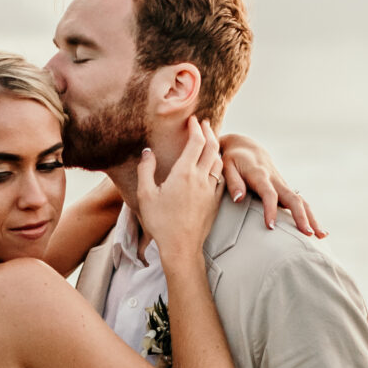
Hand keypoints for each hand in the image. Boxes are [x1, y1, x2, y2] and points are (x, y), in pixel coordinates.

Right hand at [136, 119, 224, 266]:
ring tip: (210, 141)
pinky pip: (222, 177)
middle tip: (204, 124)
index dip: (196, 128)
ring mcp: (211, 190)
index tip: (192, 120)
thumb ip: (146, 170)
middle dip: (209, 132)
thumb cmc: (161, 222)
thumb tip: (147, 152)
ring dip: (216, 148)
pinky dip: (219, 166)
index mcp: (184, 173)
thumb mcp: (145, 195)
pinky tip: (214, 167)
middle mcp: (201, 178)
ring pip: (219, 161)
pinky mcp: (215, 201)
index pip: (196, 141)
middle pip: (212, 147)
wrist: (181, 247)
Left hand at [217, 133, 324, 236]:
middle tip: (307, 234)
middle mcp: (275, 180)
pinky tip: (318, 231)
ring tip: (321, 236)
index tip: (270, 227)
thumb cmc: (234, 160)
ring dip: (312, 218)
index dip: (270, 209)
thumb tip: (239, 199)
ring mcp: (283, 185)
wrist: (247, 148)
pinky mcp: (286, 190)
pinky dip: (310, 216)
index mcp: (260, 176)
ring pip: (301, 201)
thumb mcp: (227, 167)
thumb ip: (233, 182)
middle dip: (301, 216)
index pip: (269, 194)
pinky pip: (301, 203)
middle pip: (293, 198)